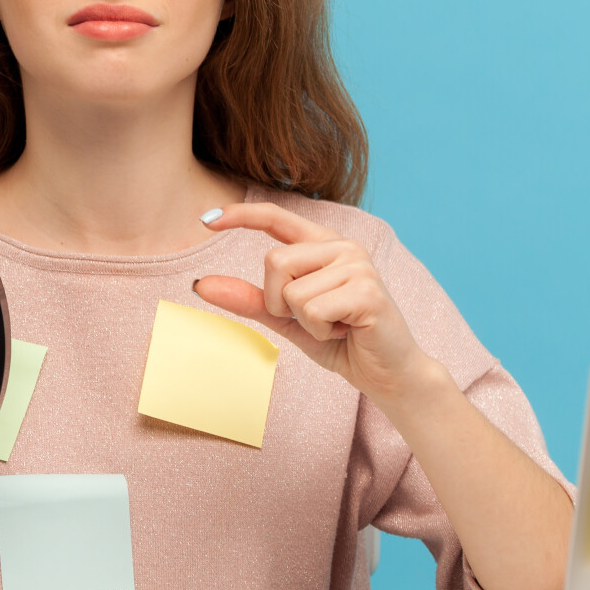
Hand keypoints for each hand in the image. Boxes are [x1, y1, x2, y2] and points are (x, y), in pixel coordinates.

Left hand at [191, 204, 441, 408]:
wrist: (388, 374)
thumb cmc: (340, 342)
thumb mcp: (287, 319)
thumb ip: (250, 299)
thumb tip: (201, 284)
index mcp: (324, 245)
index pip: (277, 217)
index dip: (241, 216)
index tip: (205, 219)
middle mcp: (343, 246)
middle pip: (274, 261)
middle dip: (278, 302)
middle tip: (313, 320)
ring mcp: (358, 265)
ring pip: (292, 292)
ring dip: (304, 323)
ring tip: (335, 327)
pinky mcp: (367, 291)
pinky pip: (312, 311)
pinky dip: (320, 333)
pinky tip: (346, 333)